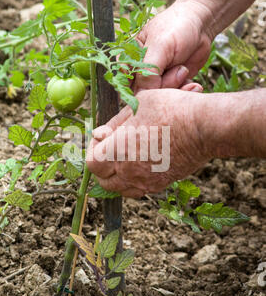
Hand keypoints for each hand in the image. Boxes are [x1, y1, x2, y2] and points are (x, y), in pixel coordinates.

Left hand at [86, 89, 209, 197]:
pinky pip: (140, 190)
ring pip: (121, 190)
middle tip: (110, 149)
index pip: (92, 163)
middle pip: (103, 181)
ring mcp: (146, 181)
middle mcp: (129, 171)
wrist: (204, 127)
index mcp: (118, 151)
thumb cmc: (171, 109)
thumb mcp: (137, 105)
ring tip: (124, 159)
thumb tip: (100, 135)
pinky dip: (134, 181)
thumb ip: (115, 123)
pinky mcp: (162, 184)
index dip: (92, 150)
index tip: (100, 138)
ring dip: (117, 177)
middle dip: (102, 166)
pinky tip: (141, 164)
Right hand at [133, 0, 212, 92]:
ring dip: (175, 88)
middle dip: (163, 86)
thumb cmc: (177, 27)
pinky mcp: (171, 84)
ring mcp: (156, 78)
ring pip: (160, 96)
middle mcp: (140, 71)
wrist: (201, 24)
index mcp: (129, 59)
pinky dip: (184, 91)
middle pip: (144, 93)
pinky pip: (173, 96)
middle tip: (179, 71)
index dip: (141, 88)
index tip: (158, 80)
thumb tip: (143, 94)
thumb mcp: (160, 46)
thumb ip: (148, 70)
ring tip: (184, 71)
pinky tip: (191, 81)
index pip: (125, 83)